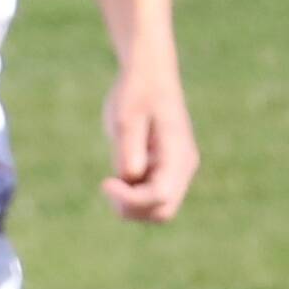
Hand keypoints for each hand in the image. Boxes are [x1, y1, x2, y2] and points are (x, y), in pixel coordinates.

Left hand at [101, 64, 198, 224]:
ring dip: (129, 204)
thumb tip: (131, 175)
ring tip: (112, 179)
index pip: (160, 197)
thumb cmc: (136, 93)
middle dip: (131, 207)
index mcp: (178, 154)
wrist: (148, 76)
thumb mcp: (126, 117)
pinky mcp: (163, 170)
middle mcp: (183, 166)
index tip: (105, 182)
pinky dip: (130, 196)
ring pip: (155, 209)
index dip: (130, 199)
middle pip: (162, 212)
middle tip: (108, 183)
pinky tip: (117, 175)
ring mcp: (175, 170)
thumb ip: (128, 146)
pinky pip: (148, 198)